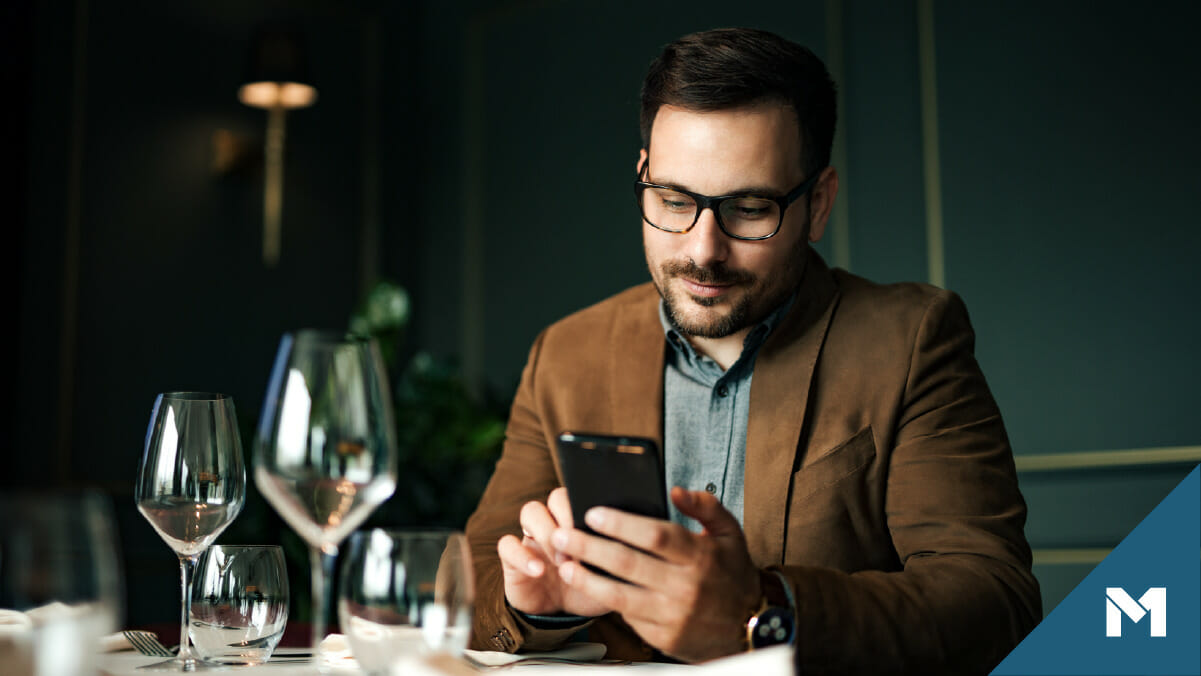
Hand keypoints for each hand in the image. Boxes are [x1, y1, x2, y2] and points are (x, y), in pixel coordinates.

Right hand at [496, 487, 612, 617]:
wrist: (563, 617)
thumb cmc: (591, 589)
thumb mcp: (611, 575)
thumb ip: (620, 557)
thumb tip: (637, 541)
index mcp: (579, 521)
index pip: (582, 494)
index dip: (587, 506)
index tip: (598, 527)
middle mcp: (555, 522)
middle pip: (555, 497)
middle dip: (568, 518)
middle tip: (579, 545)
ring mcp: (532, 537)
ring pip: (531, 511)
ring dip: (547, 532)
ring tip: (561, 560)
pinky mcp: (512, 557)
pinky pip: (507, 545)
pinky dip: (522, 555)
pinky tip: (539, 571)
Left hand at [550, 487, 761, 661]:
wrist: (749, 628)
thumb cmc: (733, 574)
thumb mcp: (730, 533)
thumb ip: (705, 506)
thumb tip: (675, 490)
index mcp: (701, 556)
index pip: (655, 536)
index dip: (621, 524)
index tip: (593, 513)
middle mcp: (686, 587)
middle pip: (628, 563)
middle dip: (589, 547)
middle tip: (562, 534)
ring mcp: (673, 615)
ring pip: (619, 595)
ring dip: (586, 579)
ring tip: (564, 563)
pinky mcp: (663, 637)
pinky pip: (628, 616)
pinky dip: (605, 601)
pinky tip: (587, 586)